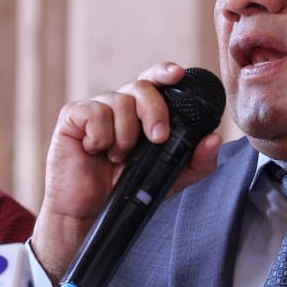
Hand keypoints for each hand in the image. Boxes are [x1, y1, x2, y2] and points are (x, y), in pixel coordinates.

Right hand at [31, 61, 221, 282]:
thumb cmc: (127, 191)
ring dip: (125, 135)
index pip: (155, 80)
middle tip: (157, 138)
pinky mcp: (72, 116)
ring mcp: (95, 108)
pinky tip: (95, 151)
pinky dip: (100, 136)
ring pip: (119, 101)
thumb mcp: (169, 179)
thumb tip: (214, 138)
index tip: (177, 74)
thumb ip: (195, 162)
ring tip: (117, 157)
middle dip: (155, 111)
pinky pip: (93, 113)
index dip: (164, 72)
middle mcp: (120, 104)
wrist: (90, 215)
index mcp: (142, 112)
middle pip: (141, 86)